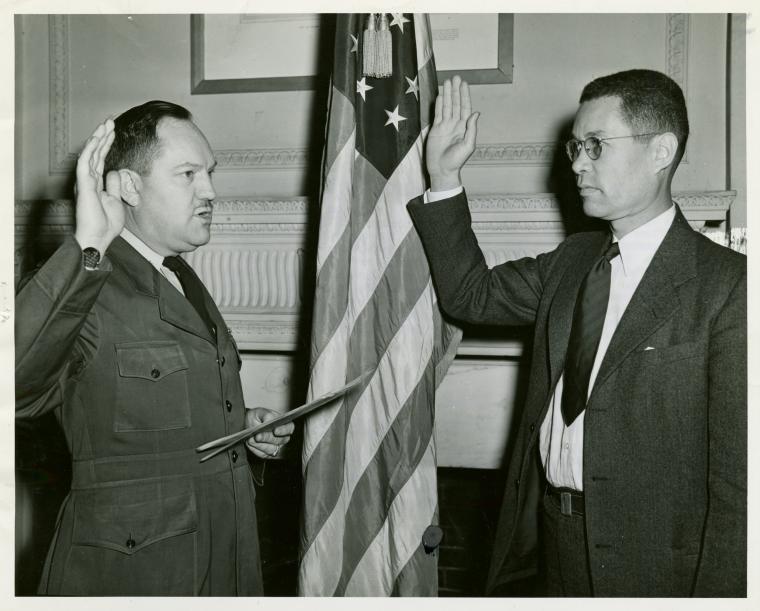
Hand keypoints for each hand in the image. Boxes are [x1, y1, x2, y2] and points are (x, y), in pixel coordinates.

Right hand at [74, 119, 124, 254]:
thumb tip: (115, 172)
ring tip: (106, 124)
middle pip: (95, 153)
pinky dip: (91, 149)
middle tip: (110, 121)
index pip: (100, 159)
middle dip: (103, 136)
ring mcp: (84, 181)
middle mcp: (87, 179)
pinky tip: (97, 138)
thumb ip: (114, 185)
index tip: (113, 132)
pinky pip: (85, 163)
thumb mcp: (116, 200)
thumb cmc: (106, 223)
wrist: (98, 237)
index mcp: (95, 183)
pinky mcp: (83, 184)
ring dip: (98, 138)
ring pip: (90, 154)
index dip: (106, 145)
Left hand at [244, 407, 293, 458]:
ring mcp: (276, 447)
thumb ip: (266, 415)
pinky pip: (262, 454)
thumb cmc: (256, 417)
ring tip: (251, 439)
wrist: (248, 426)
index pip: (289, 428)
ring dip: (260, 445)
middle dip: (267, 438)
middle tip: (258, 436)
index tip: (275, 430)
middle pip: (279, 440)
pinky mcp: (267, 454)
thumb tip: (269, 420)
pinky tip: (250, 443)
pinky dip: (255, 449)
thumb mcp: (259, 412)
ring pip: (271, 450)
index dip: (283, 430)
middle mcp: (282, 437)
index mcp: (284, 425)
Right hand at [425, 75, 478, 191]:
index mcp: (464, 127)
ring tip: (447, 82)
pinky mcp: (436, 129)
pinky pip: (438, 114)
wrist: (442, 170)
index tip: (464, 84)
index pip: (465, 108)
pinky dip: (439, 104)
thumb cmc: (456, 161)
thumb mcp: (468, 146)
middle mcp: (455, 124)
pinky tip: (440, 95)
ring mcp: (445, 126)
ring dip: (448, 94)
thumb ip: (472, 129)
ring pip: (447, 106)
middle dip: (456, 91)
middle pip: (456, 103)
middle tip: (456, 77)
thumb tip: (475, 113)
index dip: (465, 95)